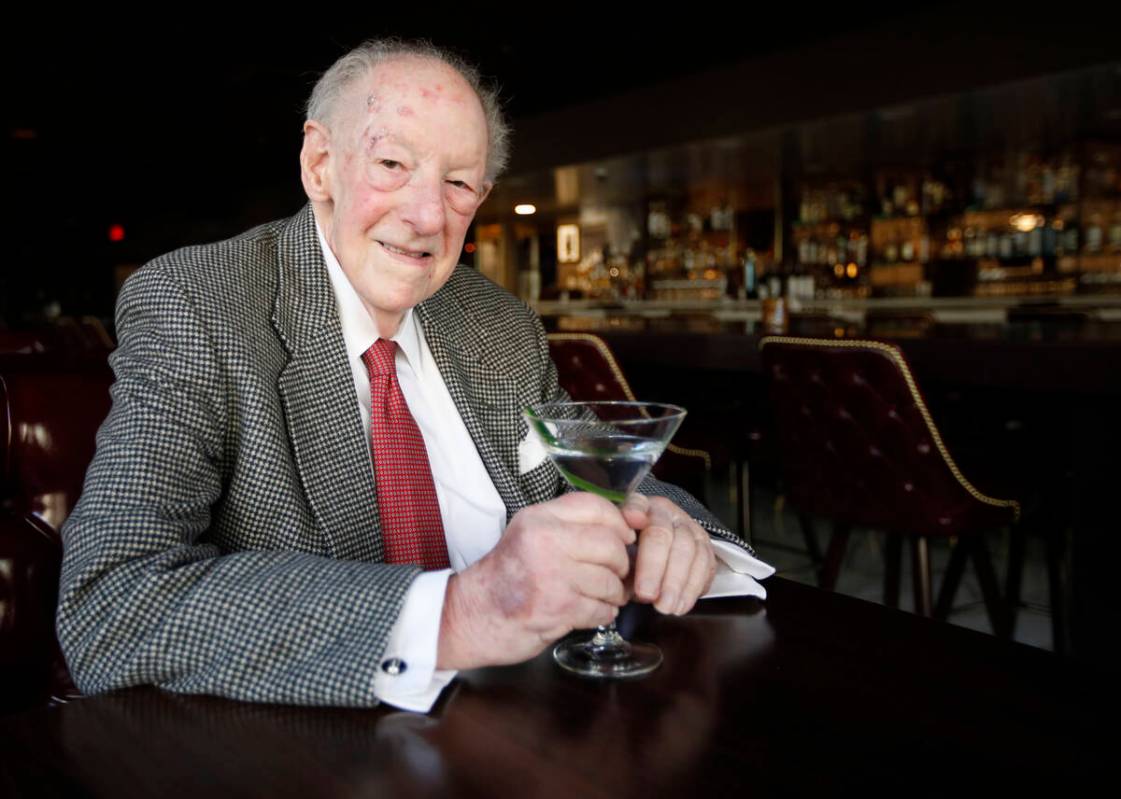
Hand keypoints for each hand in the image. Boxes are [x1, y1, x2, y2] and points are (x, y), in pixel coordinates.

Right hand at [437, 492, 633, 669]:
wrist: (472, 616)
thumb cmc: (505, 578)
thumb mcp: (528, 537)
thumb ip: (567, 527)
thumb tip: (623, 528)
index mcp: (538, 518)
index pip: (595, 506)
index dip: (619, 522)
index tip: (627, 537)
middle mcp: (544, 540)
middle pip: (610, 544)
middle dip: (622, 564)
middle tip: (619, 575)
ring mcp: (551, 574)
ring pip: (610, 580)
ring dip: (615, 593)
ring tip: (605, 597)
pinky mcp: (558, 607)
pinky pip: (601, 608)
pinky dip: (604, 613)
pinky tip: (592, 612)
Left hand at [622, 494, 716, 615]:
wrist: (658, 554)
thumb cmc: (631, 554)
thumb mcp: (617, 552)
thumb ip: (617, 560)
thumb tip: (620, 585)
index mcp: (641, 507)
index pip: (637, 506)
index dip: (634, 514)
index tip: (631, 527)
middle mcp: (667, 512)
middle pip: (663, 534)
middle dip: (655, 568)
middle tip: (647, 595)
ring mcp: (690, 527)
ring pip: (689, 550)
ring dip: (677, 584)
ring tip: (666, 607)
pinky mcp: (706, 546)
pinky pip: (706, 565)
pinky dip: (693, 588)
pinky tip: (681, 605)